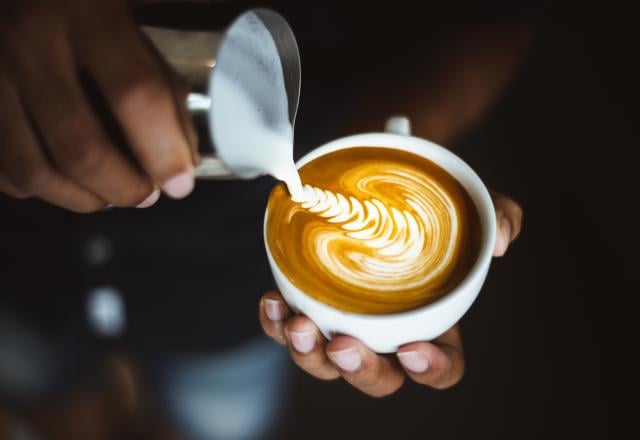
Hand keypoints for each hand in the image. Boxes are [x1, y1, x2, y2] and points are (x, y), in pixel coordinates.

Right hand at [0, 0, 195, 211]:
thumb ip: (163, 85)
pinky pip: (1, 168)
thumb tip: (184, 161)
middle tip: (145, 195)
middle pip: (81, 147)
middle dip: (124, 188)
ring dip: (81, 198)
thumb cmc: (77, 9)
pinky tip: (61, 179)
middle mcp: (29, 42)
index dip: (164, 152)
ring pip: (33, 169)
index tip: (180, 184)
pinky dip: (36, 188)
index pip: (135, 94)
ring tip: (107, 197)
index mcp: (85, 13)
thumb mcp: (127, 25)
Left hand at [259, 193, 521, 395]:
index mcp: (432, 322)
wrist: (379, 181)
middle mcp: (386, 332)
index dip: (432, 370)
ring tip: (298, 325)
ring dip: (308, 354)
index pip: (443, 367)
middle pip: (378, 377)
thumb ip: (496, 215)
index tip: (415, 351)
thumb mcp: (467, 202)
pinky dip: (276, 324)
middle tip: (344, 345)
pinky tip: (273, 302)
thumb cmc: (427, 206)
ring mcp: (344, 321)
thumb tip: (500, 239)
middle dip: (360, 370)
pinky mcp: (308, 302)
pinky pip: (288, 329)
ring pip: (325, 362)